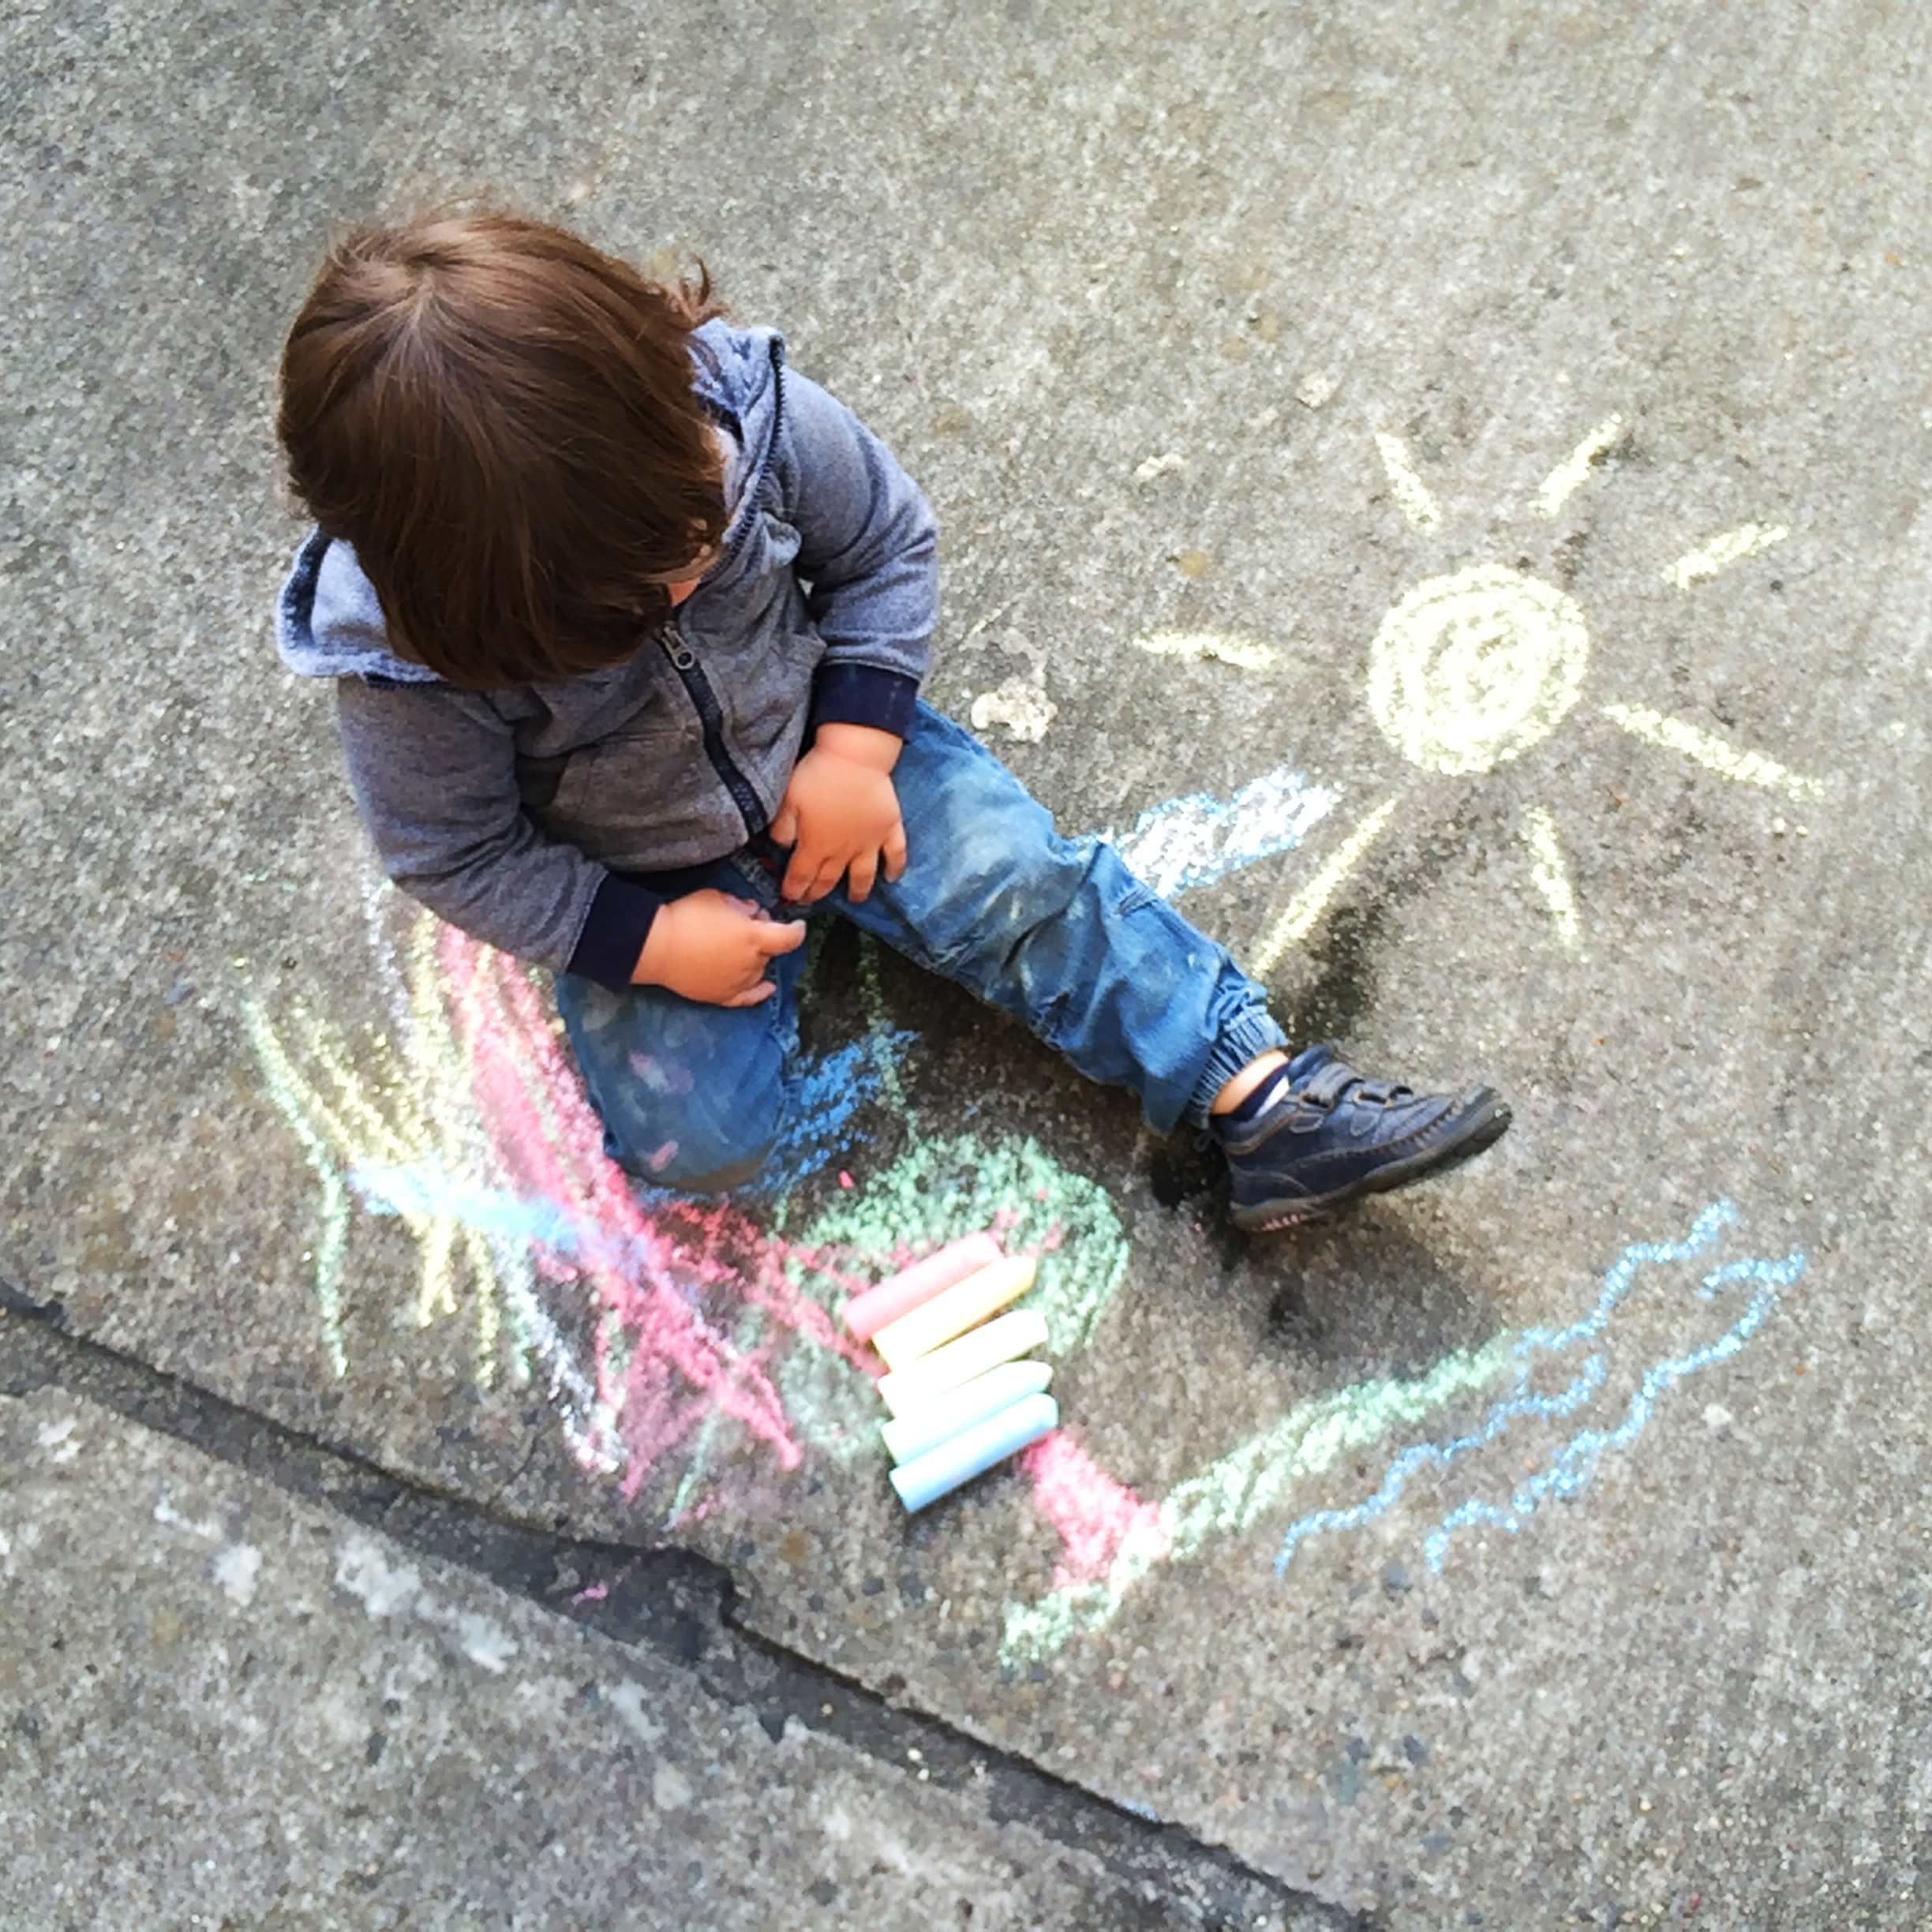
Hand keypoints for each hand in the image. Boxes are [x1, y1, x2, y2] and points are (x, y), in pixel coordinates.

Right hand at [631, 890, 805, 1006]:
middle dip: (764, 937)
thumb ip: (740, 906)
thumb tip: (752, 912)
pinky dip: (759, 992)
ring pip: (758, 971)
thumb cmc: (686, 917)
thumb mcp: (717, 898)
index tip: (797, 924)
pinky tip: (768, 989)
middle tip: (745, 925)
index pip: (788, 937)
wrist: (656, 946)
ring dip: (755, 958)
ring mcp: (737, 983)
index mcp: (754, 938)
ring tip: (734, 945)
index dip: (796, 930)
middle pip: (769, 952)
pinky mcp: (720, 996)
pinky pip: (747, 998)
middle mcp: (751, 963)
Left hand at [770, 723, 907, 903]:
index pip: (801, 876)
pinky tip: (892, 878)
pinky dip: (895, 868)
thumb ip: (782, 828)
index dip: (794, 889)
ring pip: (863, 876)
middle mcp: (843, 851)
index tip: (789, 896)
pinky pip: (896, 854)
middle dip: (818, 893)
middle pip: (829, 879)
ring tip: (855, 900)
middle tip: (812, 900)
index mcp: (815, 845)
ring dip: (858, 891)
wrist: (854, 757)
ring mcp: (869, 842)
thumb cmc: (818, 775)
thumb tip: (781, 847)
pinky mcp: (889, 828)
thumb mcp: (788, 800)